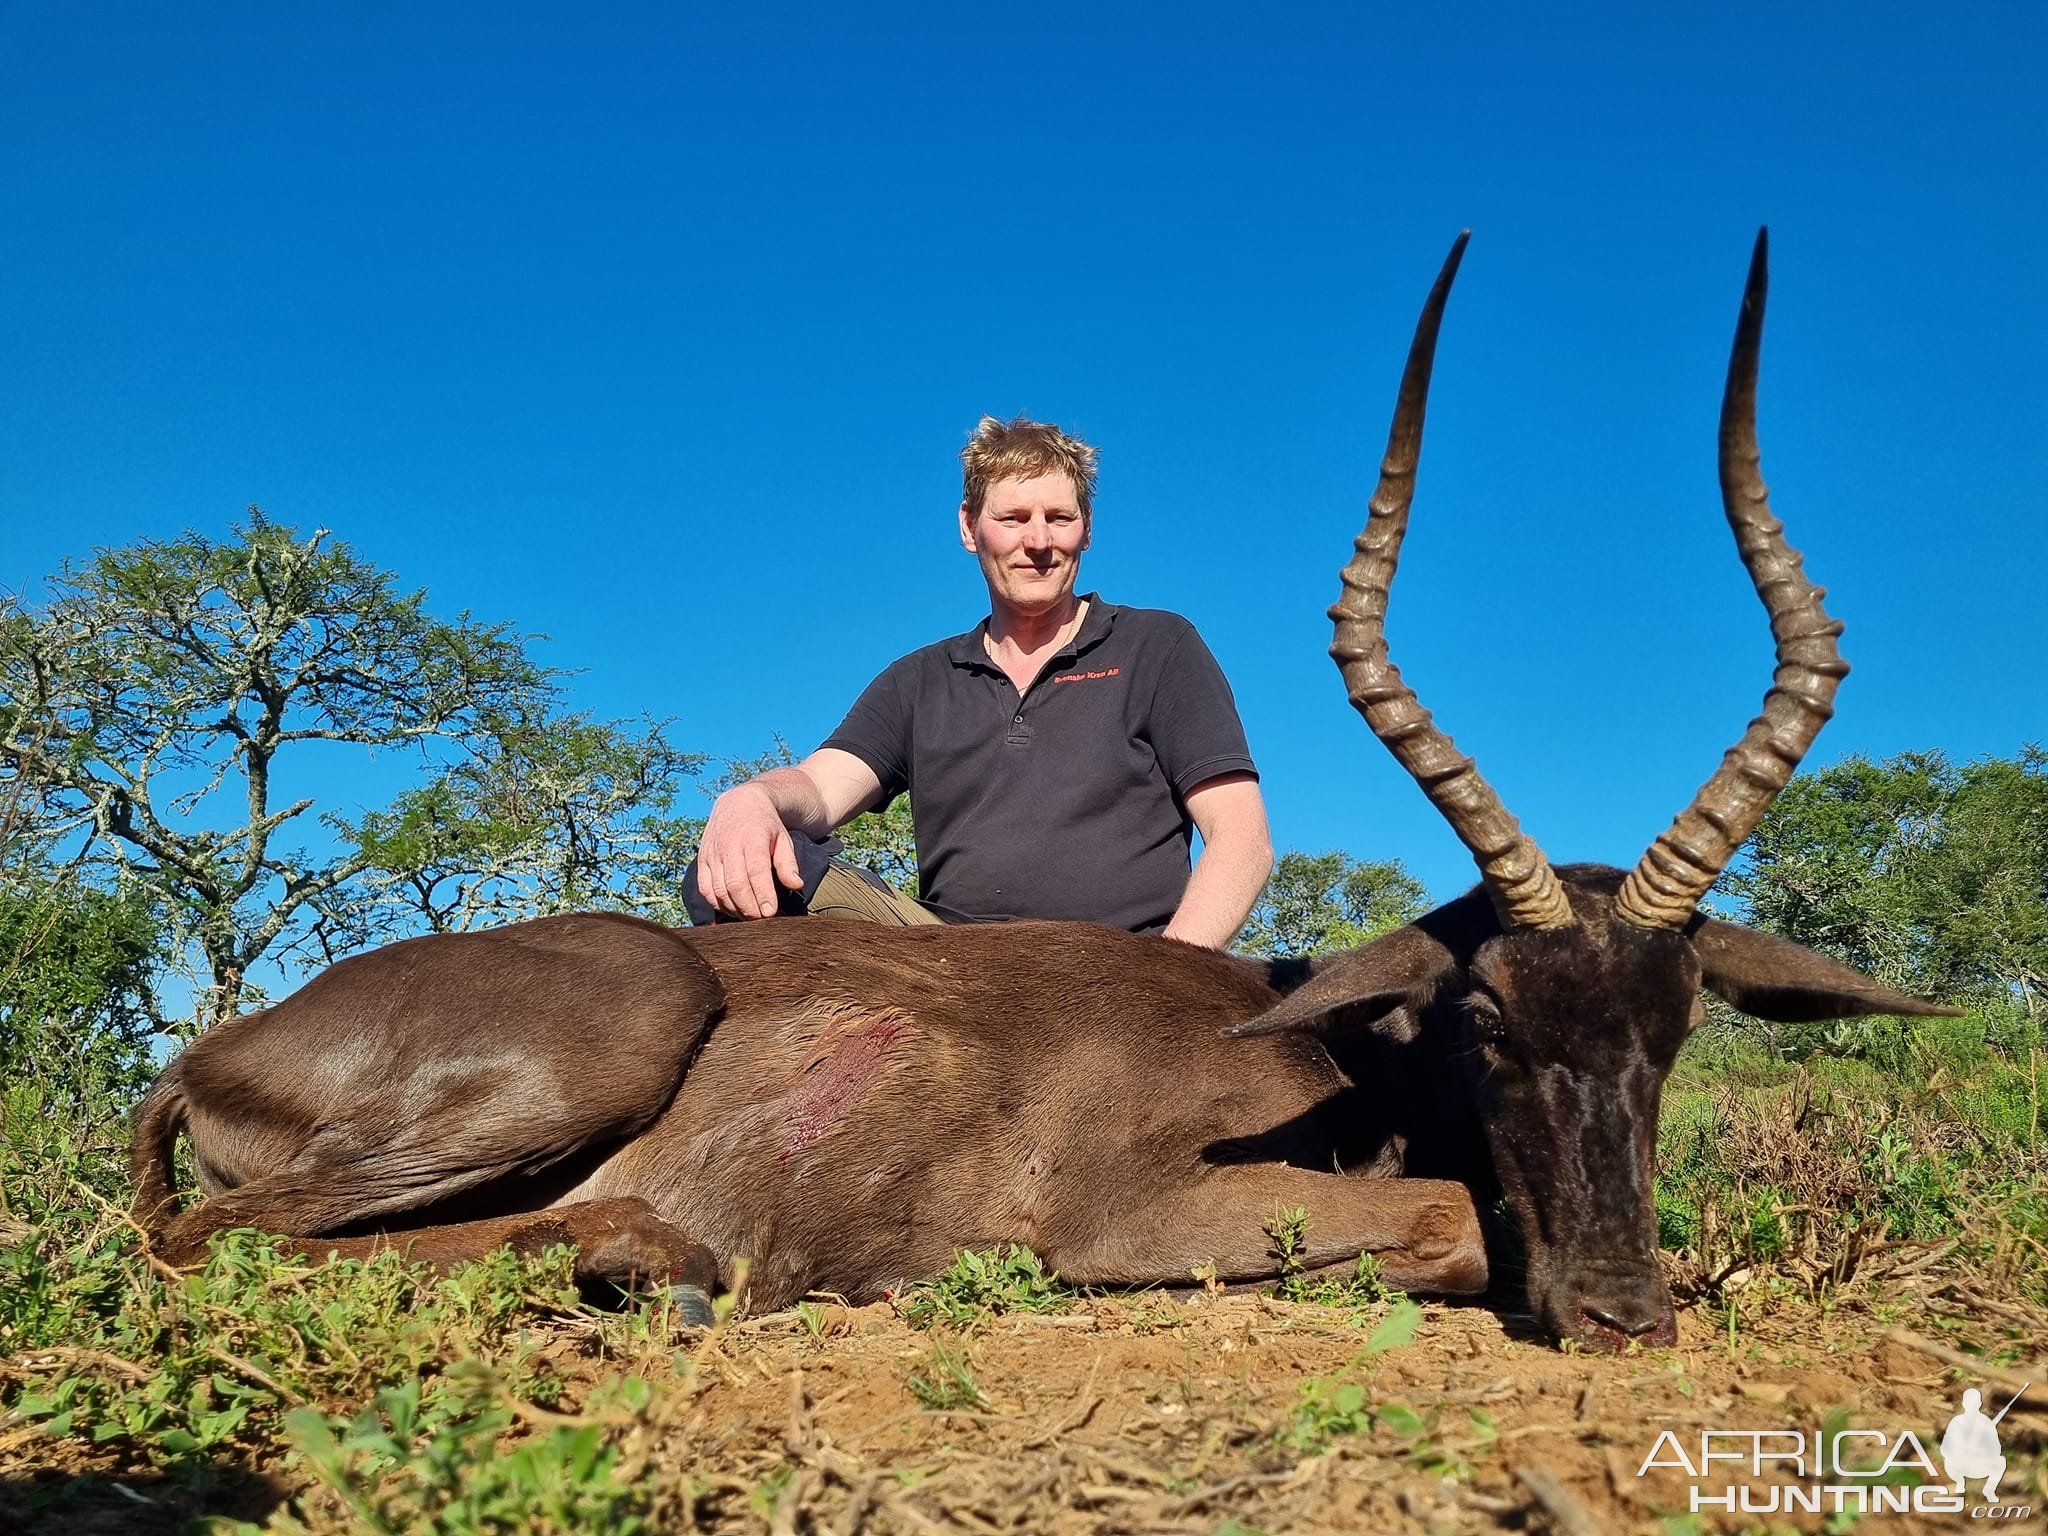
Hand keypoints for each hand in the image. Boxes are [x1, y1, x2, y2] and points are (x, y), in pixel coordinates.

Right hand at [697, 782, 803, 918]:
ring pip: (719, 891)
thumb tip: (797, 886)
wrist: (739, 804)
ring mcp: (712, 854)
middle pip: (735, 886)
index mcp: (752, 839)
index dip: (763, 895)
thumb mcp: (783, 839)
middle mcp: (728, 846)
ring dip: (735, 909)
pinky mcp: (702, 860)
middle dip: (750, 909)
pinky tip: (733, 908)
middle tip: (763, 920)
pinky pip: (705, 889)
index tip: (771, 913)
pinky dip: (718, 904)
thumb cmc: (766, 826)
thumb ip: (788, 864)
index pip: (756, 872)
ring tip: (750, 916)